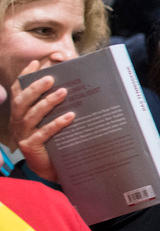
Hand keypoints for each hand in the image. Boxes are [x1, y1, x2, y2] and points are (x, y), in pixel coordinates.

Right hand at [9, 61, 76, 182]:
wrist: (52, 168)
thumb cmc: (55, 139)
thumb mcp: (54, 118)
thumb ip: (58, 101)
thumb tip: (70, 82)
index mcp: (20, 113)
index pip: (19, 91)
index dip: (25, 76)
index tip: (37, 63)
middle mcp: (18, 122)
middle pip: (22, 101)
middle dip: (35, 88)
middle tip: (51, 77)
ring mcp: (22, 134)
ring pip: (31, 115)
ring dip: (47, 103)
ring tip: (63, 92)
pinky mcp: (30, 147)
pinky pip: (43, 133)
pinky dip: (56, 123)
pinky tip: (70, 116)